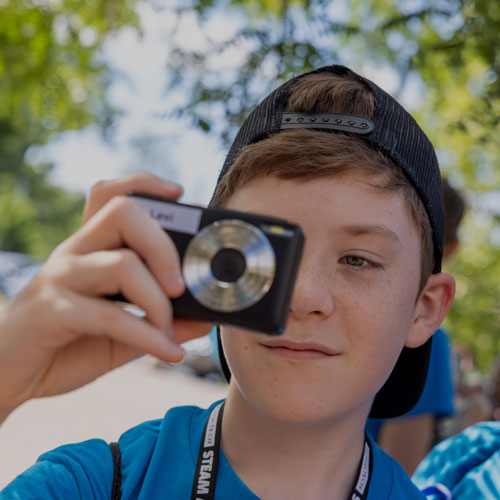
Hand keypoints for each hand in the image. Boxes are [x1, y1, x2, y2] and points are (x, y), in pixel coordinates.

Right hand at [0, 173, 212, 422]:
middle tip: (181, 286)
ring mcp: (60, 278)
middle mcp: (74, 252)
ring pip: (122, 263)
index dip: (144, 184)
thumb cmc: (66, 346)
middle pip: (124, 214)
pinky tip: (169, 353)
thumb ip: (159, 324)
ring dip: (159, 300)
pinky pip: (109, 315)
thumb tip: (205, 321)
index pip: (111, 195)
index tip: (178, 193)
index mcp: (90, 248)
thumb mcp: (122, 335)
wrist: (5, 376)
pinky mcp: (51, 311)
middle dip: (164, 246)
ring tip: (170, 329)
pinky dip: (148, 336)